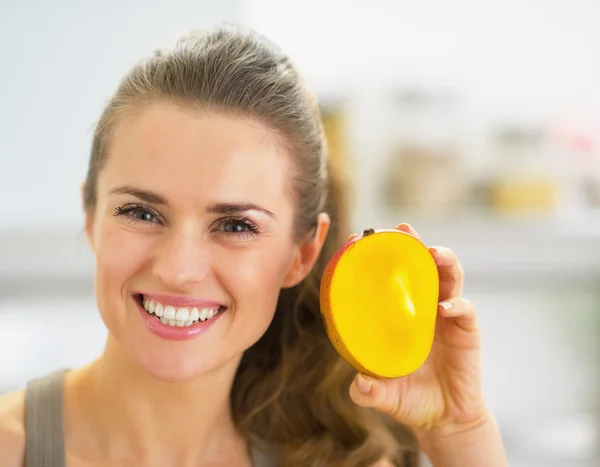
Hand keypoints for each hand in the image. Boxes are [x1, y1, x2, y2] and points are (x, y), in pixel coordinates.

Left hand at [348, 224, 507, 465]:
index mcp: (402, 314)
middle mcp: (425, 308)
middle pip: (423, 266)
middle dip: (415, 244)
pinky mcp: (468, 331)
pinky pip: (465, 310)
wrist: (445, 419)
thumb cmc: (410, 399)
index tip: (363, 237)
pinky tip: (444, 308)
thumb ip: (369, 391)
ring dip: (443, 261)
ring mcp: (448, 317)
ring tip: (432, 253)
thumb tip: (359, 384)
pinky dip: (457, 305)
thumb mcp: (384, 395)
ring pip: (450, 278)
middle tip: (403, 229)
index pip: (393, 278)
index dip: (382, 257)